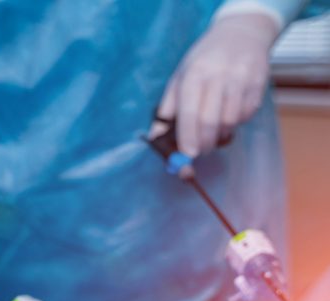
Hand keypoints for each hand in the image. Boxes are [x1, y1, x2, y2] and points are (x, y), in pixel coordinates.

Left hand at [151, 12, 279, 155]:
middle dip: (204, 143)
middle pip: (210, 121)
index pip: (189, 112)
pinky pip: (246, 116)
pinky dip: (236, 124)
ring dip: (221, 135)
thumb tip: (155, 137)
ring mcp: (240, 80)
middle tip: (201, 150)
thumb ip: (167, 108)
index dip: (188, 137)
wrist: (242, 34)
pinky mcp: (258, 85)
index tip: (188, 153)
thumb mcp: (180, 77)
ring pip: (230, 122)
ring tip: (215, 131)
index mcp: (194, 74)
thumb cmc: (204, 60)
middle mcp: (218, 76)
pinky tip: (230, 115)